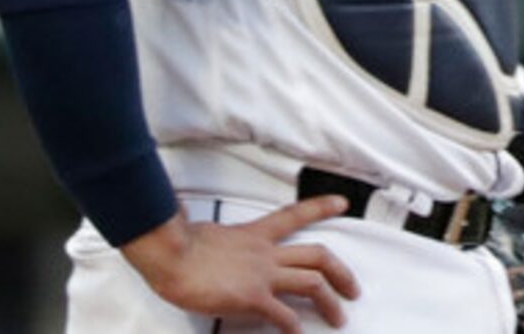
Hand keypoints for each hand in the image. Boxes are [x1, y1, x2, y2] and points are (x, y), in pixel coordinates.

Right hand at [118, 194, 359, 331]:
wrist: (170, 254)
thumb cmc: (180, 244)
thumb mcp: (208, 232)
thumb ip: (220, 238)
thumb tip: (207, 235)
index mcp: (255, 234)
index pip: (296, 214)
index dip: (322, 208)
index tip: (342, 203)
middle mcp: (265, 252)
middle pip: (318, 255)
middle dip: (342, 272)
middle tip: (352, 289)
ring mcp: (262, 274)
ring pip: (312, 283)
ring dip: (330, 303)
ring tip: (338, 318)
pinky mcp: (252, 297)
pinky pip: (283, 315)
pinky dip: (294, 326)